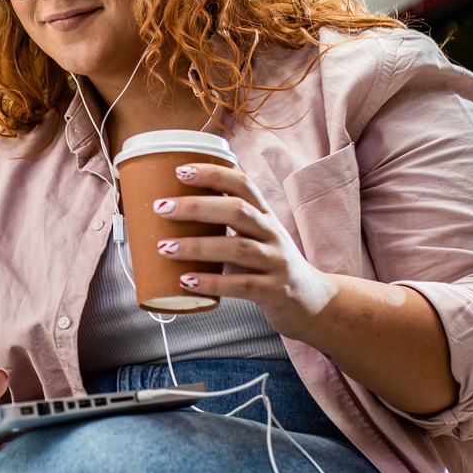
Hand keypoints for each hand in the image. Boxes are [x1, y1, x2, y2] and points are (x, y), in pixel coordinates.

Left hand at [150, 163, 337, 335]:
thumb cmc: (270, 266)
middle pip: (238, 211)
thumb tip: (170, 215)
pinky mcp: (275, 291)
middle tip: (161, 207)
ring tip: (164, 247)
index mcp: (265, 216)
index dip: (213, 174)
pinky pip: (242, 285)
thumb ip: (225, 226)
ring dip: (198, 246)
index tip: (180, 170)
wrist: (312, 302)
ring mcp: (277, 262)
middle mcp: (273, 234)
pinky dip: (212, 282)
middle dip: (197, 207)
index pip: (243, 184)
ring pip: (238, 248)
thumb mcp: (255, 238)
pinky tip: (187, 281)